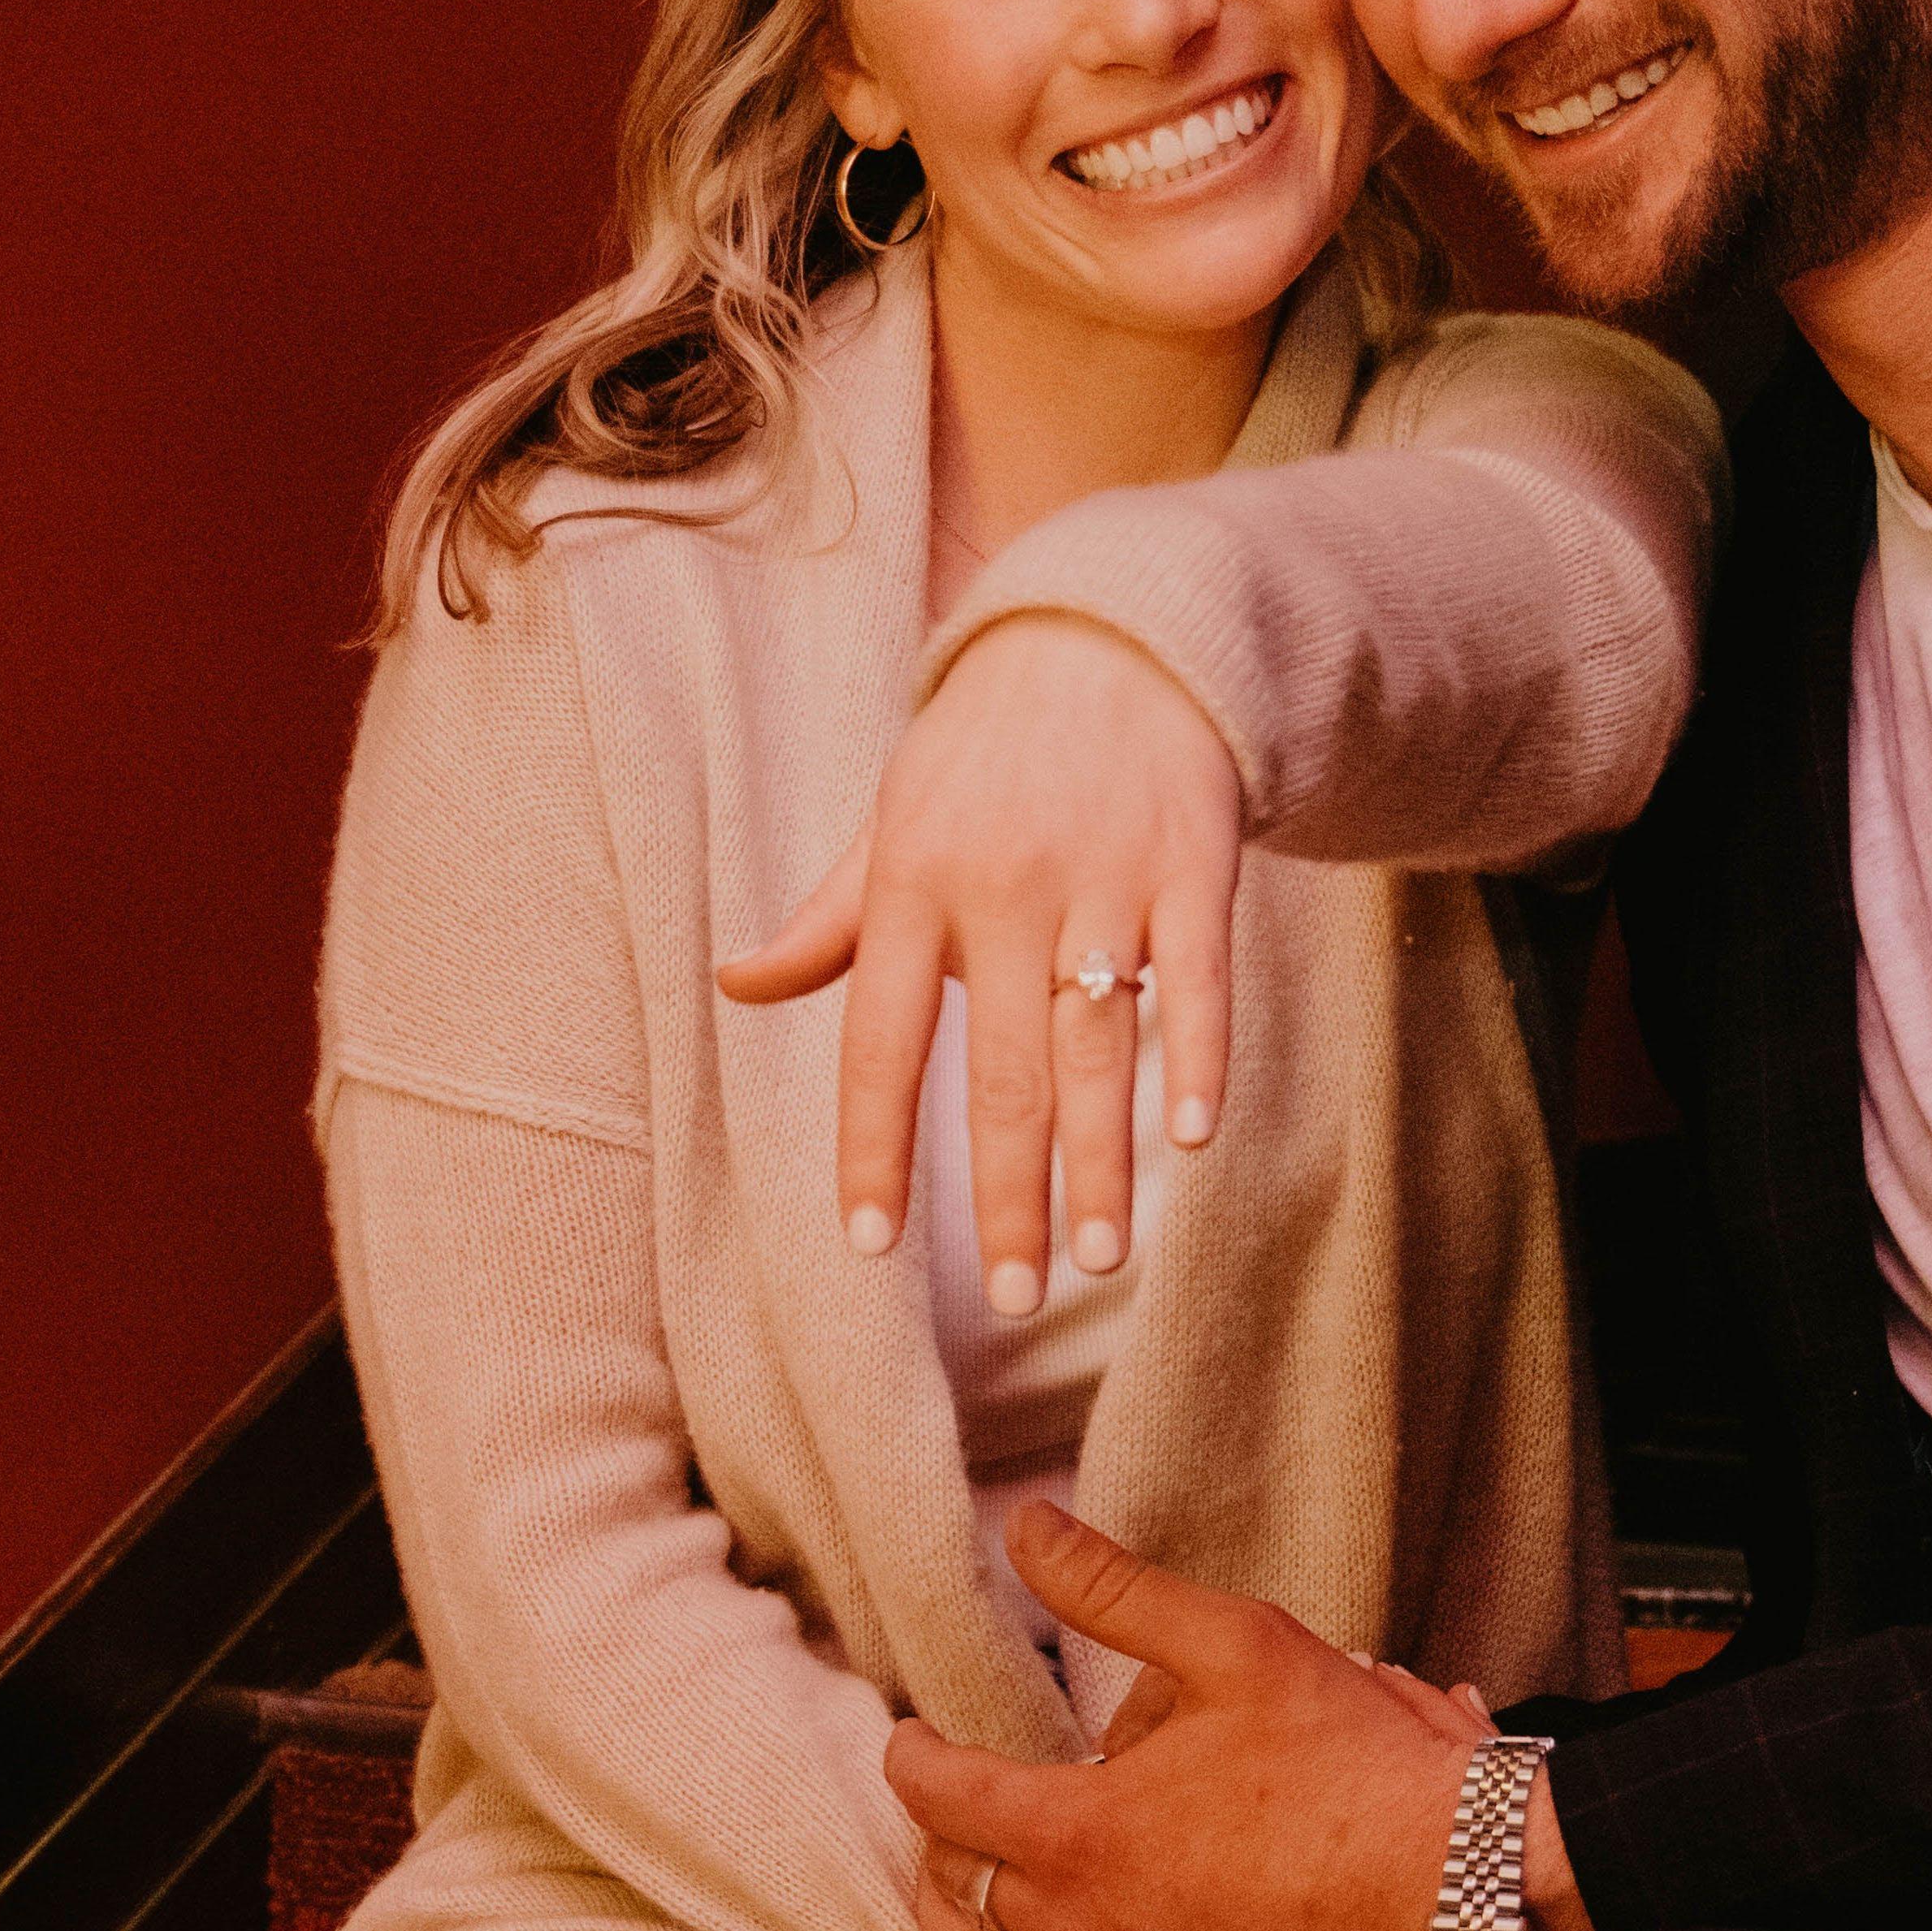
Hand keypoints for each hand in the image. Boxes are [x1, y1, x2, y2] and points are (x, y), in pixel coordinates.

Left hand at [716, 614, 1238, 1311]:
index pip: (879, 1041)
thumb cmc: (982, 753)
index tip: (869, 1245)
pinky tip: (1191, 1137)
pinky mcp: (1190, 861)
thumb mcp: (892, 822)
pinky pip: (1195, 975)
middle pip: (1000, 1071)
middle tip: (1011, 1296)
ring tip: (1100, 1256)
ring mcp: (1102, 877)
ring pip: (1097, 1044)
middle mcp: (1001, 888)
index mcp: (912, 886)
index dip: (874, 1146)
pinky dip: (1196, 1054)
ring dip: (1101, 1161)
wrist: (1108, 635)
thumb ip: (829, 922)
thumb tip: (735, 985)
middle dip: (1006, 1192)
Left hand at [891, 1503, 1584, 1930]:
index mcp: (1080, 1835)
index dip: (915, 1758)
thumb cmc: (1356, 1770)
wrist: (1467, 1891)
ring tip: (975, 1897)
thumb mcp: (1238, 1647)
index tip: (912, 1739)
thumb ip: (1117, 1591)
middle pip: (954, 1898)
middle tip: (951, 1813)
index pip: (944, 1797)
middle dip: (938, 1848)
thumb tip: (1029, 1529)